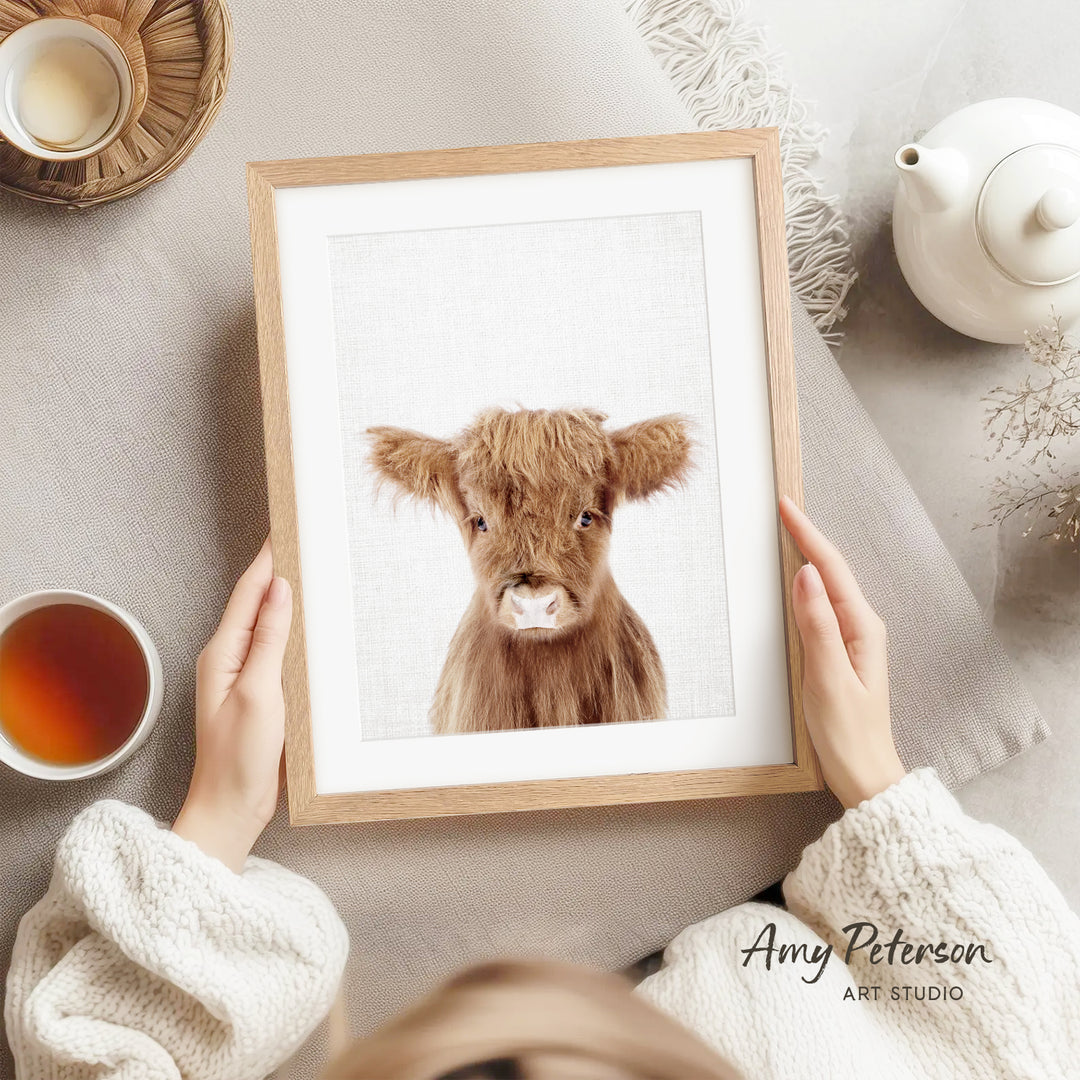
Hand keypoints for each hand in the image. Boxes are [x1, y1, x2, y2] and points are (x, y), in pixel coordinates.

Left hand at [172, 539, 292, 870]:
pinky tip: (309, 624)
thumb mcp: (259, 693)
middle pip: (256, 602)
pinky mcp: (259, 693)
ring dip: (286, 597)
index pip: (249, 592)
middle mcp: (229, 659)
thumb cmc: (239, 758)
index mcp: (222, 653)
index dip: (268, 558)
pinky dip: (292, 629)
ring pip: (267, 624)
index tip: (287, 528)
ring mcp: (243, 676)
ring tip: (311, 570)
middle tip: (305, 539)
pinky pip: (276, 649)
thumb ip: (269, 639)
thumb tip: (279, 589)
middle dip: (278, 569)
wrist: (231, 809)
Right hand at [779, 496, 904, 809]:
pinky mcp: (842, 652)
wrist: (865, 775)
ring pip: (828, 585)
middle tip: (783, 508)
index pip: (831, 569)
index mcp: (861, 628)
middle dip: (808, 536)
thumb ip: (817, 626)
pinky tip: (797, 579)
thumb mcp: (828, 678)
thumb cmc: (848, 735)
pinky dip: (808, 584)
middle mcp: (861, 627)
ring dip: (809, 555)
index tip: (786, 506)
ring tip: (788, 531)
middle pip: (832, 569)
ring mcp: (853, 639)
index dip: (807, 535)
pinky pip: (823, 606)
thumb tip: (807, 575)